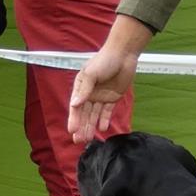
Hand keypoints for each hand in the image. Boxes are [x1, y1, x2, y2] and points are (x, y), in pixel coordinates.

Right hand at [68, 26, 148, 143]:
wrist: (123, 55)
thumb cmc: (104, 60)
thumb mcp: (91, 74)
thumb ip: (84, 90)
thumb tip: (74, 104)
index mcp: (81, 87)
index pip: (76, 106)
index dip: (74, 119)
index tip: (72, 131)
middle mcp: (89, 94)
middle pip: (84, 113)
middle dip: (81, 126)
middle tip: (79, 140)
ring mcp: (101, 96)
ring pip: (94, 115)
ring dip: (91, 126)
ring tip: (89, 138)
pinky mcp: (113, 98)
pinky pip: (107, 112)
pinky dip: (104, 120)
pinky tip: (102, 128)